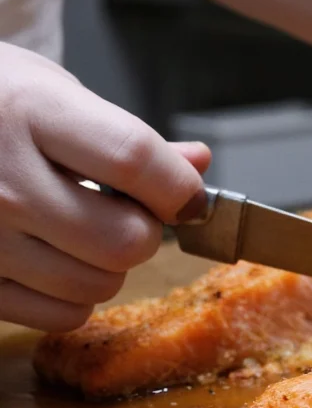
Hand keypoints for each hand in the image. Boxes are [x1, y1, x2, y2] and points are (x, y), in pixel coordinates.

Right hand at [0, 43, 208, 331]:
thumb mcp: (54, 93)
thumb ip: (128, 136)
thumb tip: (196, 167)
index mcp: (31, 112)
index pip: (136, 162)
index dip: (180, 188)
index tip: (187, 197)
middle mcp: (2, 179)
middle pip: (126, 240)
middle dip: (144, 231)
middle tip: (122, 211)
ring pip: (99, 284)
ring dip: (108, 265)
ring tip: (77, 229)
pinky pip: (61, 314)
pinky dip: (73, 295)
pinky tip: (51, 257)